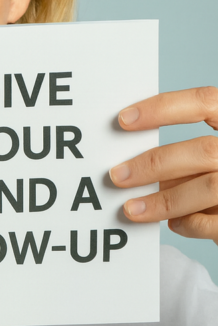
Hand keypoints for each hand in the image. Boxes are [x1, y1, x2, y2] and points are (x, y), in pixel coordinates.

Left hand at [110, 87, 217, 244]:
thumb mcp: (208, 161)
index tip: (124, 119)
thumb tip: (132, 161)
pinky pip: (214, 222)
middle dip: (155, 163)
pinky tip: (174, 223)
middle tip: (118, 176)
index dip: (164, 107)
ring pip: (209, 187)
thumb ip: (186, 157)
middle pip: (205, 150)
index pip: (206, 102)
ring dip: (164, 200)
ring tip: (132, 209)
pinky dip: (189, 224)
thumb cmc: (217, 185)